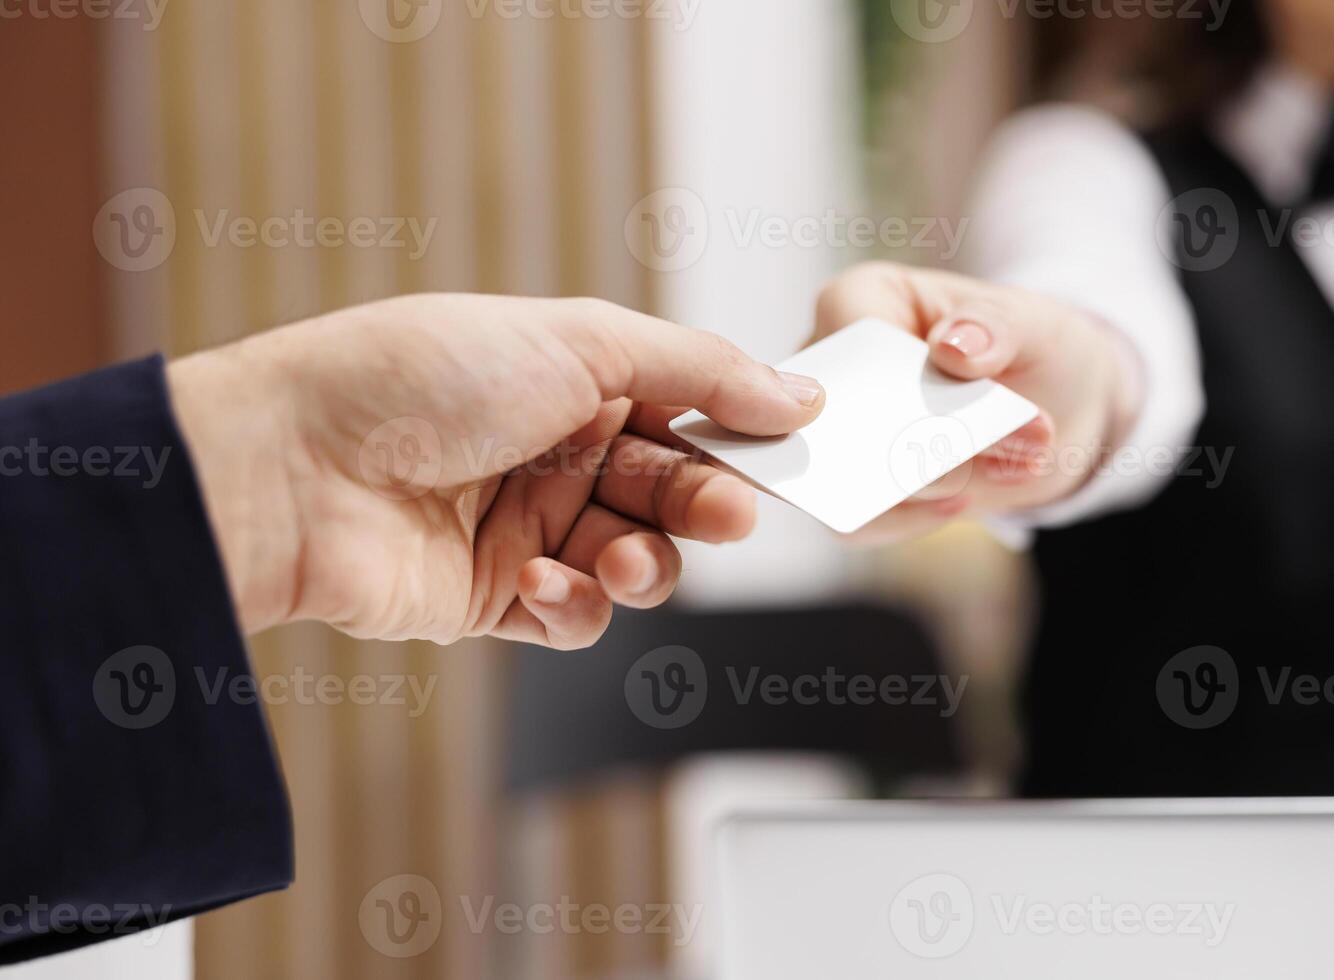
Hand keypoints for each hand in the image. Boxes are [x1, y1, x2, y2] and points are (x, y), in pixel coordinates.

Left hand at [168, 294, 824, 647]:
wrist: (293, 468)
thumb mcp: (578, 339)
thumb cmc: (420, 378)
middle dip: (704, 505)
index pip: (682, 413)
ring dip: (648, 563)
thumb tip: (798, 392)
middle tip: (732, 514)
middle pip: (667, 491)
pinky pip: (574, 618)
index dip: (733, 437)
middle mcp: (552, 452)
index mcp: (571, 378)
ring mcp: (523, 528)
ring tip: (628, 556)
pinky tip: (550, 583)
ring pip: (633, 562)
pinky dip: (579, 607)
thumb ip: (697, 370)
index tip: (784, 455)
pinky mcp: (491, 599)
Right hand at [812, 262, 1137, 541]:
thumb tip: (956, 348)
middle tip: (977, 452)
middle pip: (829, 415)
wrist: (1052, 407)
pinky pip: (861, 521)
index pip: (844, 330)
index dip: (884, 372)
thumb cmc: (1026, 344)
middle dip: (905, 441)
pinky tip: (966, 499)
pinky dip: (917, 517)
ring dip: (924, 484)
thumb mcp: (1030, 322)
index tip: (942, 397)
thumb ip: (995, 327)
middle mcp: (832, 367)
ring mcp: (838, 433)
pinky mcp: (859, 488)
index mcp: (860, 301)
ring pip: (843, 477)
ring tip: (1004, 466)